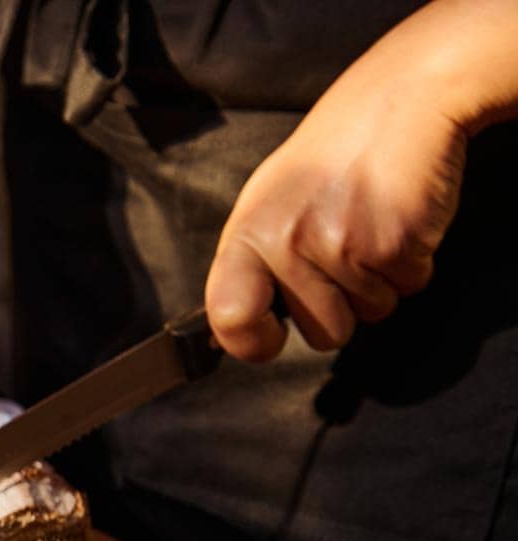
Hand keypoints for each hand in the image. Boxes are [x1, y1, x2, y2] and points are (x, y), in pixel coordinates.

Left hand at [205, 29, 471, 359]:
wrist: (402, 96)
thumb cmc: (332, 153)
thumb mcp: (268, 200)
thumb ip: (252, 263)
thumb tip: (233, 329)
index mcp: (248, 234)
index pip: (229, 317)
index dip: (252, 343)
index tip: (271, 336)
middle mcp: (289, 243)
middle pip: (323, 334)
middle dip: (342, 306)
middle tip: (345, 247)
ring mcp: (343, 244)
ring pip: (371, 314)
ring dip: (379, 281)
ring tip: (371, 223)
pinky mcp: (395, 243)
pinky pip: (409, 287)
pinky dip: (412, 262)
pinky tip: (398, 217)